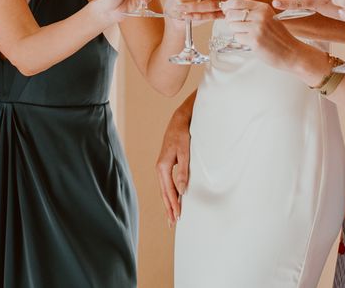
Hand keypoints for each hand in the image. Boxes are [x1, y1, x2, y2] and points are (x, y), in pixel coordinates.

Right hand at [156, 101, 191, 226]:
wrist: (179, 121)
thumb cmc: (182, 135)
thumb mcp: (185, 153)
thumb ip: (183, 172)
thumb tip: (182, 191)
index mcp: (163, 166)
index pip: (168, 191)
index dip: (173, 205)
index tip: (178, 217)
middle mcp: (160, 168)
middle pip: (164, 192)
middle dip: (168, 208)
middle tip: (172, 224)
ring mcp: (162, 166)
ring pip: (164, 189)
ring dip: (168, 202)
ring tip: (172, 216)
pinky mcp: (166, 165)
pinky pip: (167, 183)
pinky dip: (170, 193)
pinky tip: (174, 198)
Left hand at [223, 0, 302, 69]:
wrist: (292, 53)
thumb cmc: (279, 36)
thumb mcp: (269, 17)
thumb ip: (253, 11)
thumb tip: (229, 8)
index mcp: (263, 8)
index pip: (236, 2)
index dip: (227, 6)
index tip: (226, 10)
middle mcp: (260, 15)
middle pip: (231, 14)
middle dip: (231, 21)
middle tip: (238, 26)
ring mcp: (257, 28)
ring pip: (232, 26)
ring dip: (237, 31)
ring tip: (249, 34)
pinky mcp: (254, 40)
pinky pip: (237, 37)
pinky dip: (241, 40)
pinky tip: (252, 41)